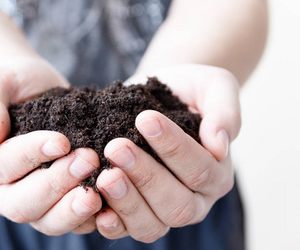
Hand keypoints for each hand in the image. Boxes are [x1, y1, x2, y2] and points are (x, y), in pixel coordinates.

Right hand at [0, 57, 101, 234]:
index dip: (31, 155)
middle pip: (22, 204)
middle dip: (57, 184)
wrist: (34, 90)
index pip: (1, 166)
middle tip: (88, 159)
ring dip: (74, 209)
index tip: (61, 140)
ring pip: (48, 222)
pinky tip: (111, 204)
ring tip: (98, 190)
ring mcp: (32, 203)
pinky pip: (73, 224)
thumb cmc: (12, 85)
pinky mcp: (59, 206)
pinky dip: (92, 218)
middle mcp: (1, 192)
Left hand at [94, 64, 240, 241]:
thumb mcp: (213, 87)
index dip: (173, 147)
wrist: (156, 98)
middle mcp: (195, 200)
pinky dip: (110, 223)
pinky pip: (124, 231)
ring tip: (105, 174)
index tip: (145, 119)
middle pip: (177, 205)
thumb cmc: (188, 91)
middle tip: (116, 147)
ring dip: (126, 201)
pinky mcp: (134, 214)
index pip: (200, 170)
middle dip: (145, 176)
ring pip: (151, 225)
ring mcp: (163, 212)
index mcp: (217, 174)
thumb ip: (225, 113)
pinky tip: (93, 203)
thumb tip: (220, 145)